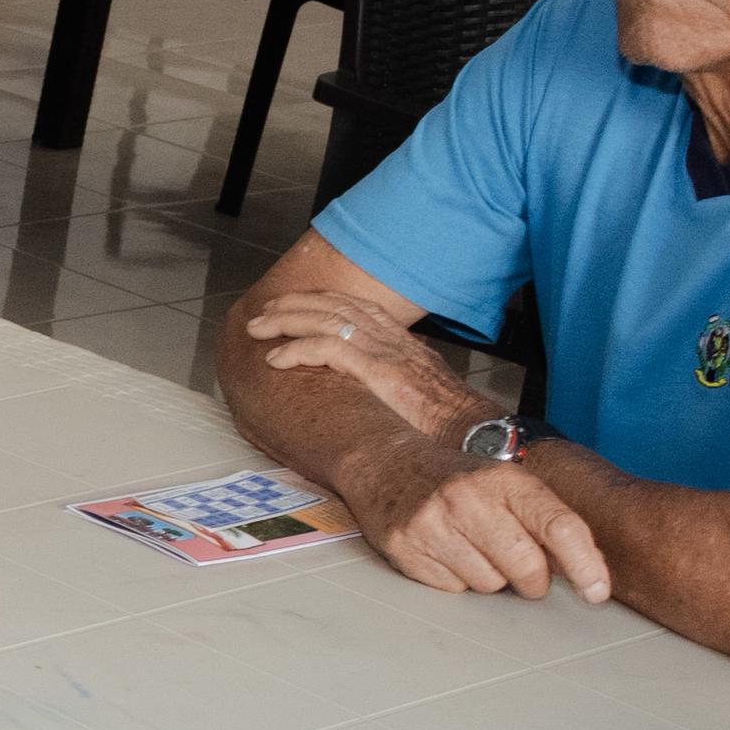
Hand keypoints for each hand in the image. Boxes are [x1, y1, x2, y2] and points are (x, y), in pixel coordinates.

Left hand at [240, 294, 492, 436]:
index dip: (319, 300)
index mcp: (399, 339)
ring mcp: (384, 352)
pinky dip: (297, 350)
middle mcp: (391, 338)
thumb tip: (369, 380)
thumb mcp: (416, 386)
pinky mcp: (378, 371)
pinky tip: (276, 359)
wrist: (470, 429)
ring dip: (285, 322)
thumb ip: (392, 374)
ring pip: (325, 320)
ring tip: (259, 329)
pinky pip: (328, 349)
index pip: (354, 305)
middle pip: (334, 305)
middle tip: (264, 310)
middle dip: (294, 304)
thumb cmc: (445, 417)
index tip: (291, 303)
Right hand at [341, 436, 613, 603]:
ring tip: (473, 549)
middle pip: (526, 568)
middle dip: (532, 581)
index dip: (585, 564)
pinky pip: (453, 589)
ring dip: (490, 578)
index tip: (596, 591)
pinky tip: (447, 552)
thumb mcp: (508, 484)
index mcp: (504, 480)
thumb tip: (588, 571)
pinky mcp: (406, 549)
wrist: (387, 466)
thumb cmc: (460, 481)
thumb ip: (547, 520)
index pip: (558, 526)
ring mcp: (433, 525)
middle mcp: (468, 500)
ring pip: (489, 585)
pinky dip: (457, 579)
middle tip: (524, 571)